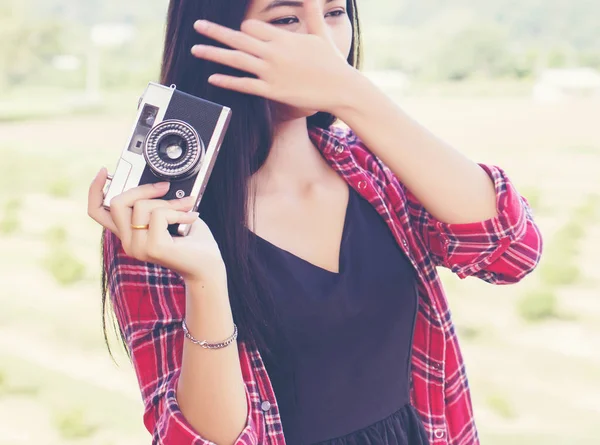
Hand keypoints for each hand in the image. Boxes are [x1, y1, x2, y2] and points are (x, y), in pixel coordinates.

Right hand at [87, 167, 225, 283]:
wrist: (208, 266)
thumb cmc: (193, 240)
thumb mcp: (169, 215)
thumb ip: (155, 202)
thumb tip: (156, 182)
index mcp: (128, 233)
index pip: (98, 212)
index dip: (95, 190)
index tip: (105, 171)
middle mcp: (128, 242)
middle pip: (118, 202)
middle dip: (143, 188)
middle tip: (165, 187)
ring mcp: (138, 247)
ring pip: (141, 206)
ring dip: (168, 202)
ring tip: (187, 208)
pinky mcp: (153, 247)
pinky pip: (159, 215)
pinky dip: (178, 212)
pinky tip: (191, 219)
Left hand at [190, 0, 356, 112]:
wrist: (341, 88)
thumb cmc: (333, 63)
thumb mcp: (321, 32)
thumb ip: (312, 11)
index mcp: (283, 37)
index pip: (253, 26)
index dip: (245, 29)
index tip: (241, 33)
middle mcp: (273, 52)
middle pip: (238, 37)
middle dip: (215, 31)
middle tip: (197, 26)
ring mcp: (271, 72)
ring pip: (236, 60)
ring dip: (213, 53)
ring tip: (195, 49)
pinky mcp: (272, 90)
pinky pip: (244, 84)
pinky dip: (227, 81)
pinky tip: (212, 77)